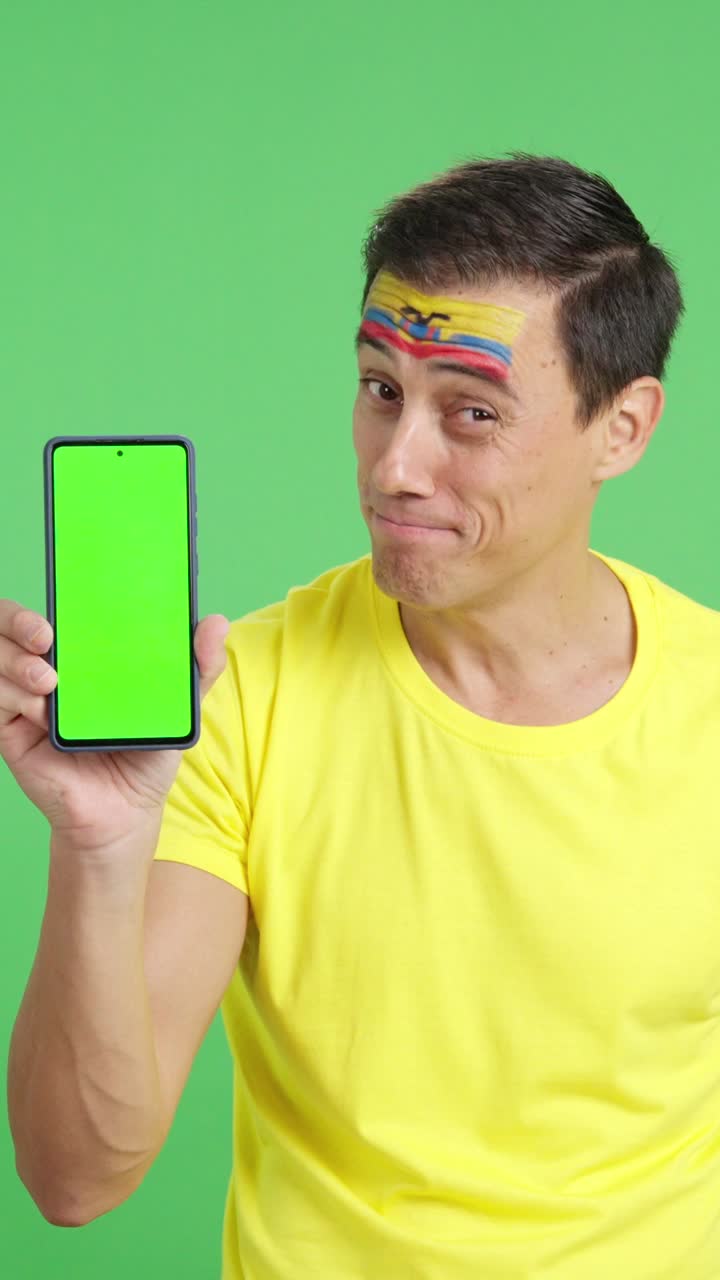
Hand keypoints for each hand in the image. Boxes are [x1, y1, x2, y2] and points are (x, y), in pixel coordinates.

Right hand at [0, 600, 230, 850]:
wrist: (127, 812)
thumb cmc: (146, 755)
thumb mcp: (178, 709)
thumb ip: (197, 668)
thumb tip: (217, 622)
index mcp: (80, 656)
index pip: (51, 613)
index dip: (45, 602)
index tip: (63, 602)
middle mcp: (45, 670)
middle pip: (7, 626)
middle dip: (17, 621)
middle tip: (45, 636)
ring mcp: (25, 700)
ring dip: (15, 662)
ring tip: (48, 680)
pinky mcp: (13, 731)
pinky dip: (14, 698)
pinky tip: (41, 711)